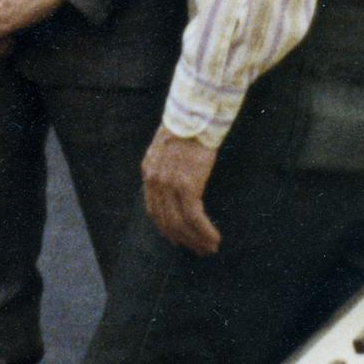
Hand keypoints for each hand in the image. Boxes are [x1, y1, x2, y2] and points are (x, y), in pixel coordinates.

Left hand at [142, 127, 220, 252]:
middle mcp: (155, 182)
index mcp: (149, 172)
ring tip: (209, 249)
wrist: (195, 113)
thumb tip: (178, 182)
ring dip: (196, 240)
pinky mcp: (186, 186)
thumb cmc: (189, 126)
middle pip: (166, 221)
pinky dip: (204, 231)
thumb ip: (167, 166)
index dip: (166, 228)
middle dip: (183, 239)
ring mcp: (169, 185)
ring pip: (180, 224)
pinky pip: (194, 217)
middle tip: (198, 250)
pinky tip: (214, 238)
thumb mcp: (169, 147)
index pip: (154, 210)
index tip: (178, 239)